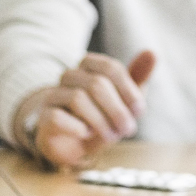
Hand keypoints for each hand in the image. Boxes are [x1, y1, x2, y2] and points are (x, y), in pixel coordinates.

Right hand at [27, 50, 155, 167]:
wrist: (74, 143)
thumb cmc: (102, 117)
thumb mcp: (125, 99)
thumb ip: (138, 77)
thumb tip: (152, 52)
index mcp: (89, 66)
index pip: (110, 68)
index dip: (128, 90)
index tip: (139, 111)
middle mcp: (69, 76)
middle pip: (96, 84)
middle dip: (117, 110)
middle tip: (127, 129)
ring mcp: (53, 95)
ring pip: (78, 99)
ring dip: (101, 121)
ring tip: (110, 136)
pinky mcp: (44, 116)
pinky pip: (58, 117)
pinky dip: (78, 128)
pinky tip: (86, 134)